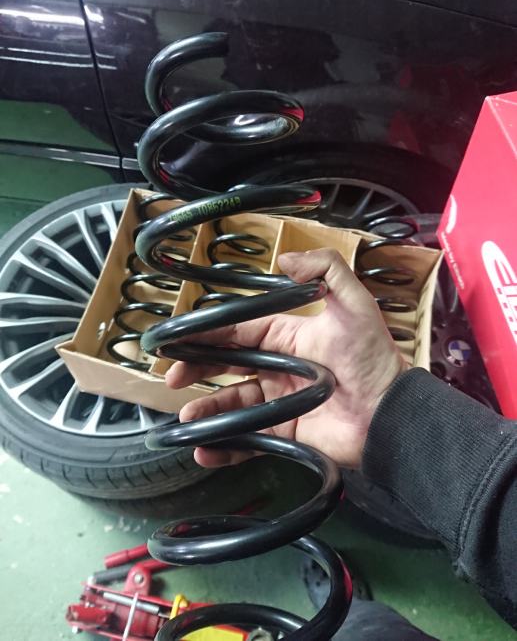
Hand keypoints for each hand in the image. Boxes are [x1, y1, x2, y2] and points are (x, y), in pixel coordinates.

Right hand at [166, 249, 406, 469]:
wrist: (392, 414)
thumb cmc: (371, 357)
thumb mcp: (354, 304)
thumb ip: (326, 270)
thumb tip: (283, 258)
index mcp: (288, 334)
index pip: (238, 330)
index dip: (207, 333)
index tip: (178, 339)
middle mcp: (278, 366)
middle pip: (227, 366)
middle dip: (197, 369)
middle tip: (173, 378)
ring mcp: (280, 401)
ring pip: (233, 404)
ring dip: (207, 410)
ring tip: (187, 417)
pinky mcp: (285, 433)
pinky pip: (249, 439)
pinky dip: (225, 446)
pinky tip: (204, 450)